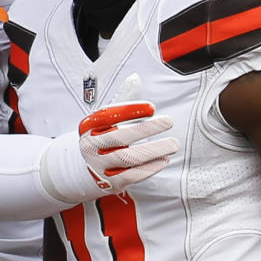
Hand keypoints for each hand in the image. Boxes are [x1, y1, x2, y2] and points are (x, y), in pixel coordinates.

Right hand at [78, 74, 178, 191]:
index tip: (151, 107)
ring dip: (154, 150)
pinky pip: (132, 175)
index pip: (107, 116)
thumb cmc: (103, 135)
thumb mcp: (107, 117)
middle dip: (147, 129)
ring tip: (173, 143)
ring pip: (128, 158)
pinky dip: (150, 168)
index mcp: (88, 126)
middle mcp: (91, 146)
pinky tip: (164, 159)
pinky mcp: (111, 182)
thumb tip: (134, 79)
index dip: (130, 110)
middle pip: (120, 137)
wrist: (87, 167)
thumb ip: (122, 99)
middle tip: (169, 121)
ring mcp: (100, 166)